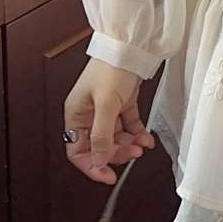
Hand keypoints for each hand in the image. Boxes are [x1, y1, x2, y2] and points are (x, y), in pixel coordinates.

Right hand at [64, 57, 154, 183]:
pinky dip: (137, 134)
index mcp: (76, 114)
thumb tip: (99, 159)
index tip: (108, 176)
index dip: (92, 165)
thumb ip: (102, 134)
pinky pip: (128, 126)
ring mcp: (105, 109)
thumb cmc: (111, 67)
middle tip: (132, 155)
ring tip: (142, 145)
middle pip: (99, 146)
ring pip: (115, 138)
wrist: (130, 45)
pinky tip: (146, 138)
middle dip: (116, 153)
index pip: (77, 150)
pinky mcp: (122, 103)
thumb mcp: (106, 104)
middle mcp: (88, 114)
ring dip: (129, 145)